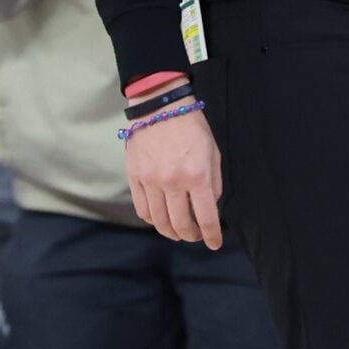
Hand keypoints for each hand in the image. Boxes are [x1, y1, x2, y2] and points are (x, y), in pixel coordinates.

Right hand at [125, 96, 222, 247]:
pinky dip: (153, 220)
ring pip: (160, 222)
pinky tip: (160, 218)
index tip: (214, 243)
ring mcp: (151, 181)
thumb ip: (214, 183)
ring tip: (179, 231)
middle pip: (181, 225)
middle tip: (196, 235)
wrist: (160, 104)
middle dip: (192, 236)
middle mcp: (173, 182)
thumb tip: (210, 207)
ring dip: (172, 232)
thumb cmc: (191, 126)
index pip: (206, 218)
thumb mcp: (213, 152)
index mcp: (197, 175)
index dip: (211, 236)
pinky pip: (142, 209)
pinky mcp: (135, 177)